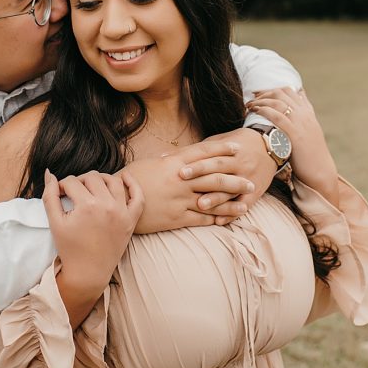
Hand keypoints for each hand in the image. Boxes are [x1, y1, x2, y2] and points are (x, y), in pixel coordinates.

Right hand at [43, 170, 143, 292]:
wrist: (88, 272)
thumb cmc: (69, 248)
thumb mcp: (54, 222)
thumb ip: (49, 195)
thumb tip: (49, 173)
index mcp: (87, 206)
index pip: (71, 182)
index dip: (61, 186)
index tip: (59, 194)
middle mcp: (107, 205)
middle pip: (92, 177)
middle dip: (79, 181)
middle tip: (73, 193)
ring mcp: (122, 212)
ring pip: (113, 180)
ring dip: (100, 179)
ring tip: (91, 187)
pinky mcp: (131, 220)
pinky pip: (138, 196)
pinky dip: (132, 183)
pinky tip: (123, 177)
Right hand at [121, 145, 254, 233]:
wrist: (116, 202)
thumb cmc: (130, 180)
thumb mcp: (149, 165)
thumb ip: (166, 161)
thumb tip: (173, 155)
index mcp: (174, 163)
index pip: (203, 153)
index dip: (222, 150)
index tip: (237, 148)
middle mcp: (181, 180)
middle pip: (215, 177)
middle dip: (235, 179)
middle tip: (250, 180)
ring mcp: (180, 200)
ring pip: (213, 199)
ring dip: (232, 201)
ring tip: (247, 202)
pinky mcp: (177, 218)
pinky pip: (202, 218)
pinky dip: (217, 218)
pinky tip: (228, 219)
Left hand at [176, 130, 277, 225]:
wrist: (271, 146)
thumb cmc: (237, 143)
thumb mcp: (219, 142)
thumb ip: (196, 150)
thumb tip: (165, 156)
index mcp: (229, 152)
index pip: (211, 158)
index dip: (196, 165)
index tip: (180, 171)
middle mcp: (239, 165)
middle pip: (219, 173)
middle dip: (202, 179)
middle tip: (184, 186)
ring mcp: (248, 179)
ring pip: (231, 190)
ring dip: (216, 199)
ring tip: (200, 206)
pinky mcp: (255, 192)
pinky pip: (245, 204)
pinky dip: (232, 213)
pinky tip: (219, 221)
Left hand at [246, 87, 338, 205]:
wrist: (320, 170)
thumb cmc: (311, 154)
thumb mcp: (310, 129)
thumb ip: (303, 115)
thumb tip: (296, 100)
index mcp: (307, 112)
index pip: (289, 90)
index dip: (271, 89)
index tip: (258, 94)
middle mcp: (304, 114)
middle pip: (281, 92)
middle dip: (263, 93)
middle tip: (251, 99)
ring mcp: (301, 123)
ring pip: (278, 101)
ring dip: (260, 100)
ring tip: (249, 105)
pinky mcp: (295, 134)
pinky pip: (278, 116)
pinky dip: (264, 110)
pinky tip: (255, 111)